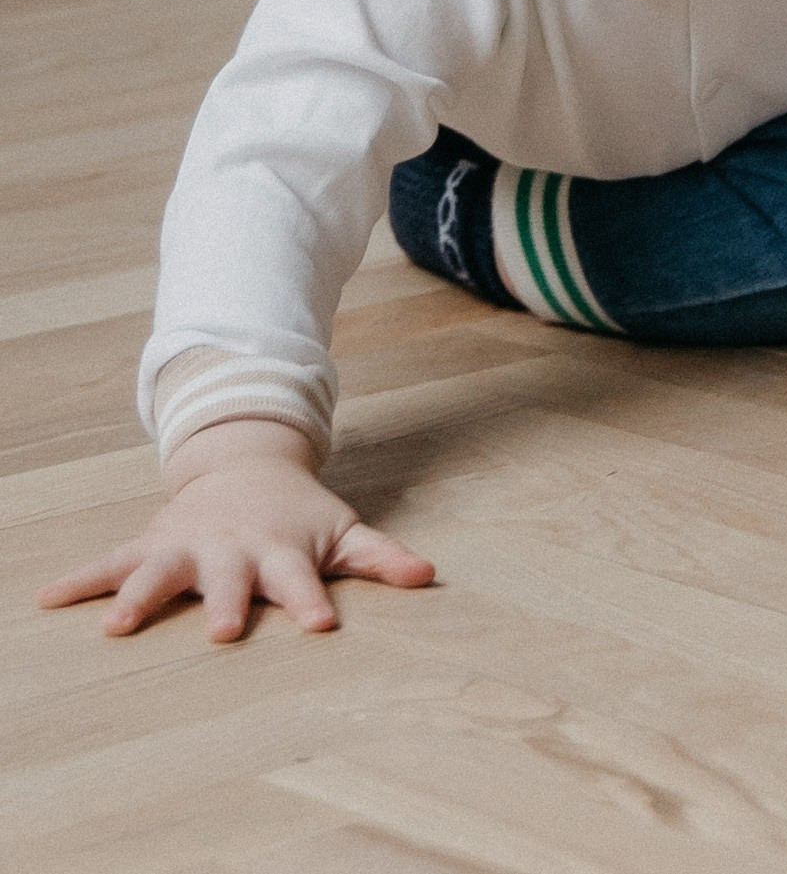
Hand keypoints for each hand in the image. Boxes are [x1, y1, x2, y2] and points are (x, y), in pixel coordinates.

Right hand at [36, 419, 433, 641]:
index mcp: (280, 553)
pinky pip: (109, 563)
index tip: (321, 625)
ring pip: (160, 572)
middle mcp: (231, 551)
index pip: (301, 579)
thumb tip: (430, 576)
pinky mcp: (152, 543)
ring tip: (114, 625)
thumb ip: (381, 557)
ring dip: (138, 596)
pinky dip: (79, 580)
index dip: (312, 601)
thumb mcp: (342, 531)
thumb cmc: (298, 515)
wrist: (246, 464)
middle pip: (229, 581)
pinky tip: (46, 598)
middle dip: (225, 604)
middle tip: (223, 633)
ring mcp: (188, 546)